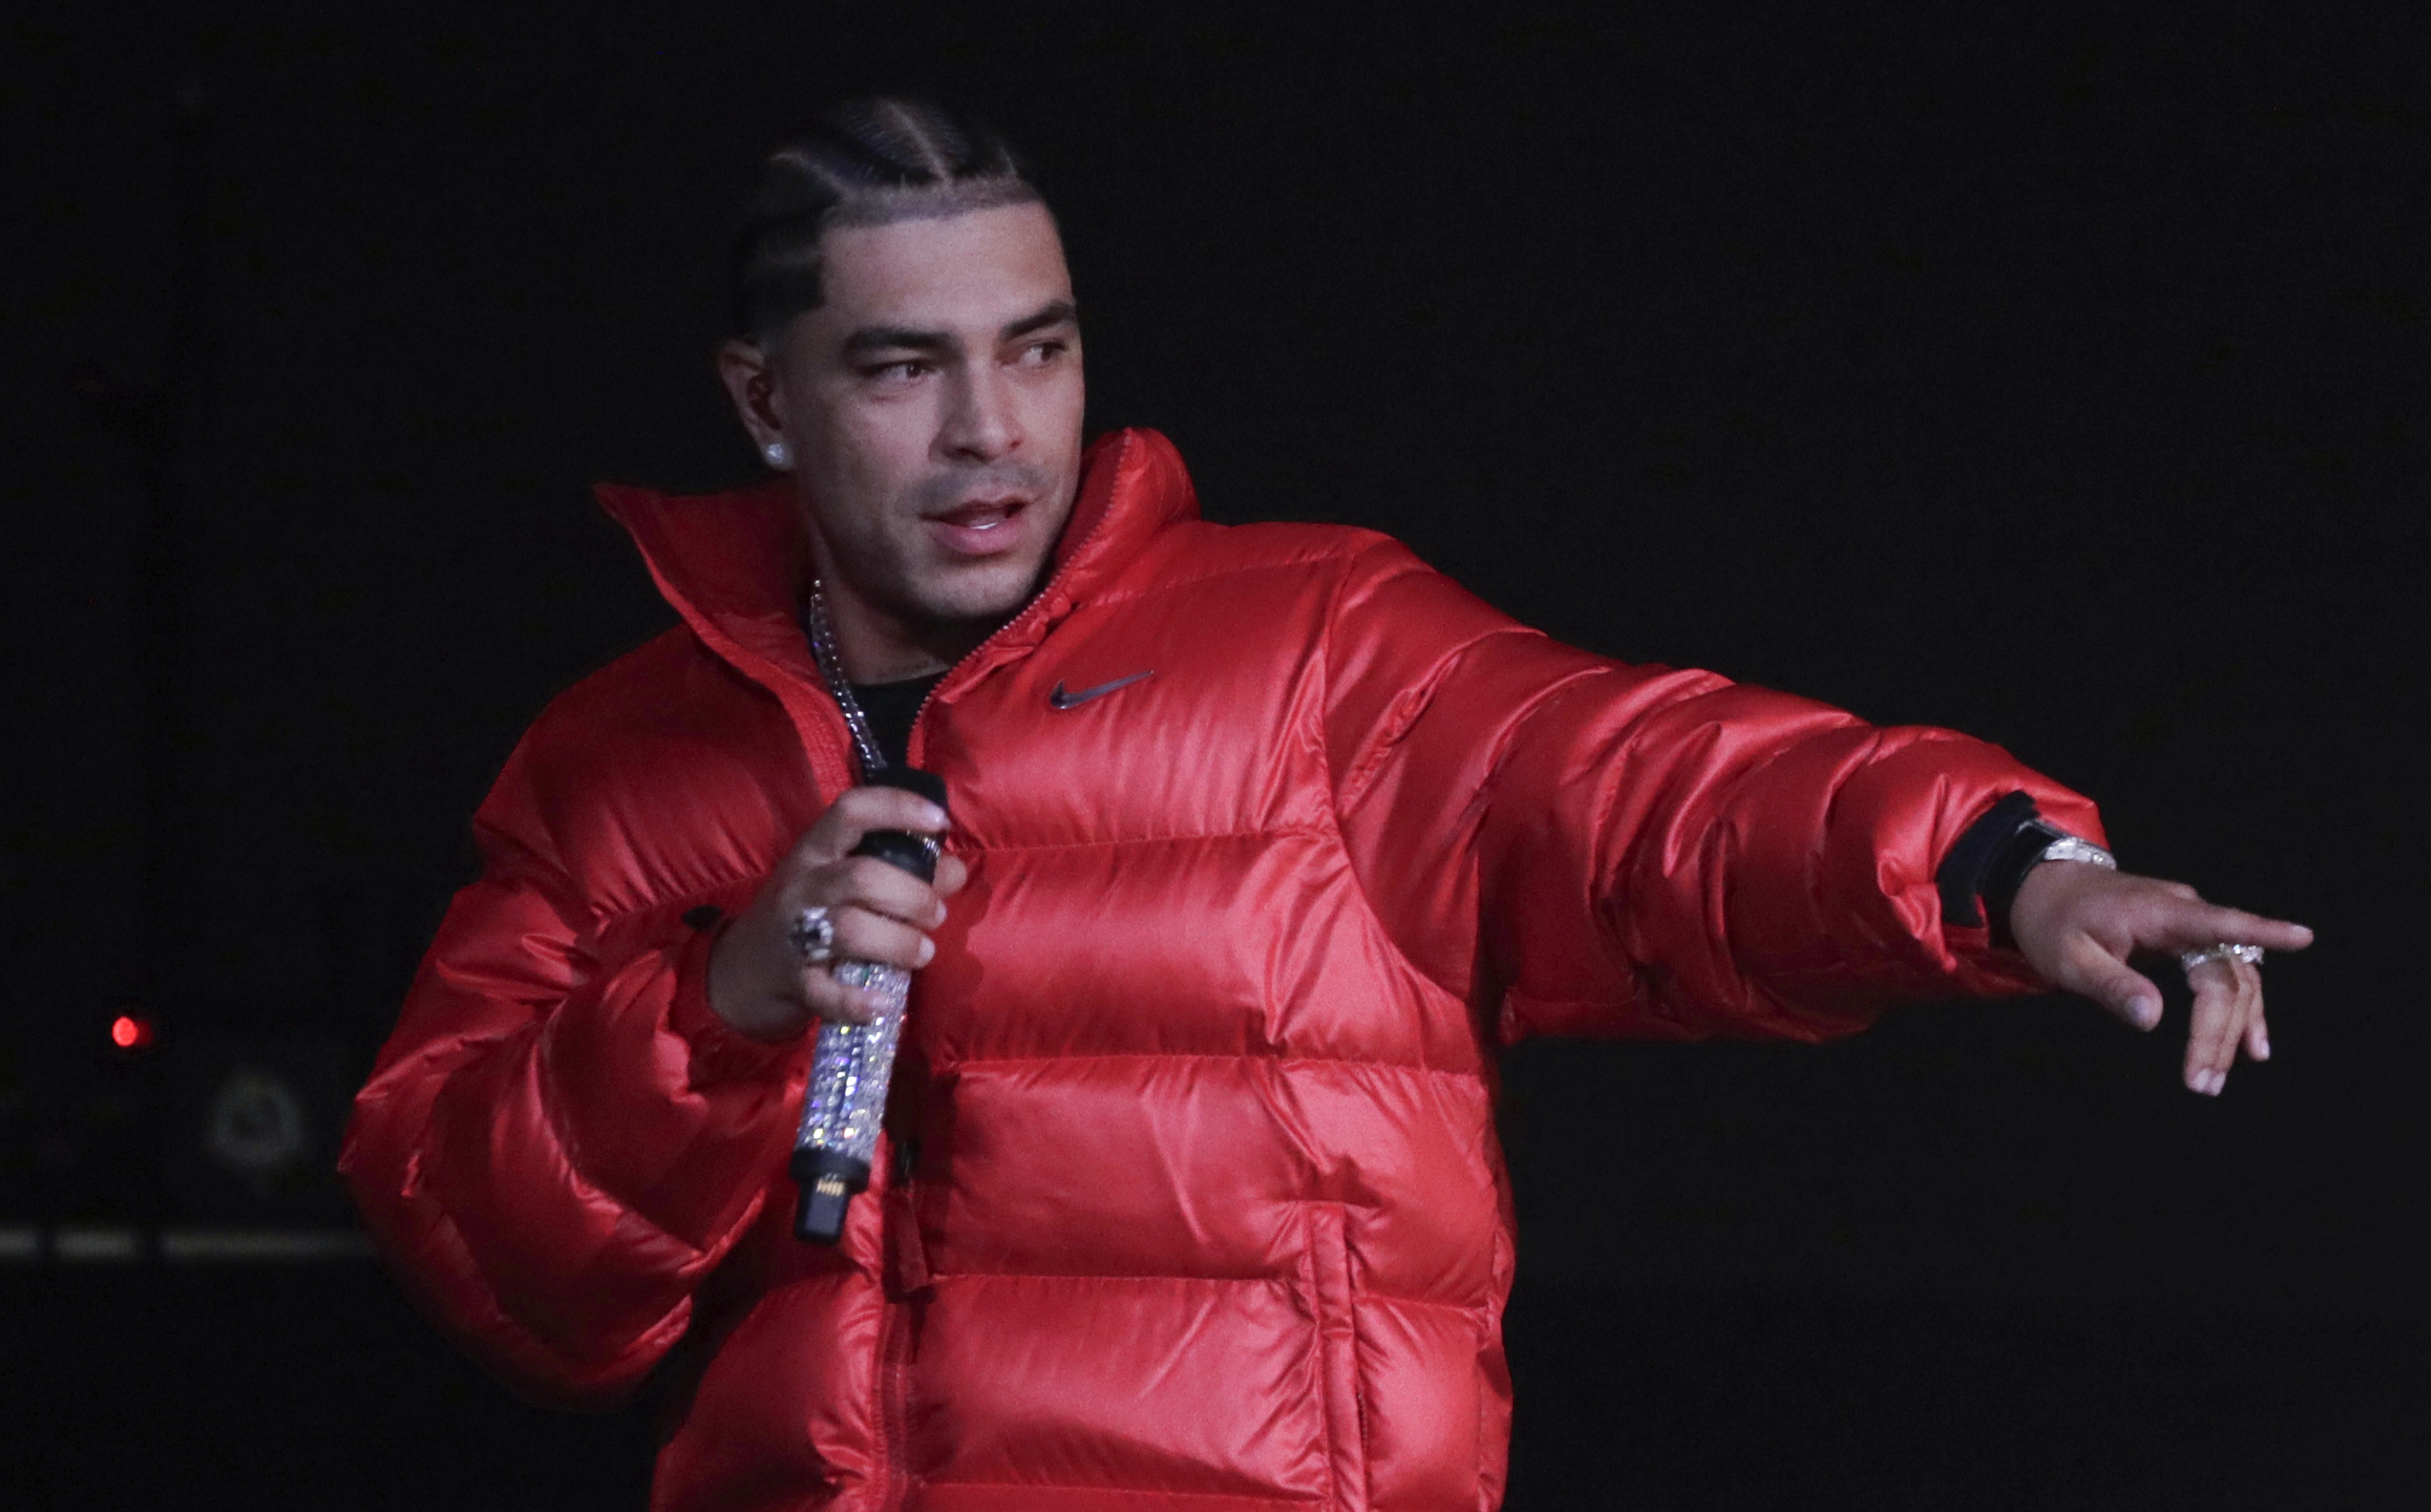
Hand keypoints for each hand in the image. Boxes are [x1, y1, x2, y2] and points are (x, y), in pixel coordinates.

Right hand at [706, 786, 967, 1041]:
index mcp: (816, 851)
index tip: (938, 819)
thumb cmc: (807, 916)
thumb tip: (953, 870)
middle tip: (935, 914)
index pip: (851, 812)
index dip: (896, 808)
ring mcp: (794, 934)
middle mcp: (803, 886)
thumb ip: (901, 872)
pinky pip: (826, 992)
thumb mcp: (842, 883)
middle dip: (913, 895)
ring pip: (850, 929)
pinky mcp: (794, 981)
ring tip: (922, 951)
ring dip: (899, 941)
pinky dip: (858, 1002)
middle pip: (862, 877)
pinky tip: (884, 1004)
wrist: (741, 971)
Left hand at [2008, 861, 2312, 1094]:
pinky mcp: (2187, 938)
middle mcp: (2185, 914)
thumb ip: (2111, 984)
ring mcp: (2189, 926)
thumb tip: (2152, 1019)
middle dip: (2219, 1031)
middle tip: (2203, 1083)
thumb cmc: (2054, 922)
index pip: (2220, 922)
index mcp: (2159, 913)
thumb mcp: (2068, 958)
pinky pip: (2224, 975)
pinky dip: (2237, 1010)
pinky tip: (2250, 1045)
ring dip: (2232, 1028)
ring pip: (2231, 978)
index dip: (2263, 931)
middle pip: (2224, 975)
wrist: (2044, 889)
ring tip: (2216, 1077)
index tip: (2303, 938)